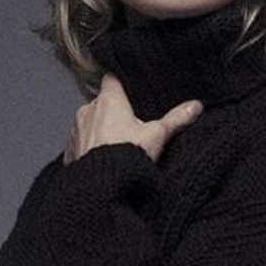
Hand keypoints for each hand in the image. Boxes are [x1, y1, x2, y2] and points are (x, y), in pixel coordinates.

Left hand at [63, 73, 201, 164]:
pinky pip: (80, 145)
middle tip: (130, 126)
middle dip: (113, 112)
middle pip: (101, 103)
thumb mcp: (157, 135)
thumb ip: (176, 119)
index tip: (130, 89)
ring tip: (117, 147)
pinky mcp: (70, 152)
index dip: (121, 83)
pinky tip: (103, 161)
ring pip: (89, 124)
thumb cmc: (126, 156)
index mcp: (108, 100)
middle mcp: (87, 111)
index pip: (112, 79)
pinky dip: (89, 150)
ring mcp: (76, 132)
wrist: (101, 186)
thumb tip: (195, 106)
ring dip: (99, 131)